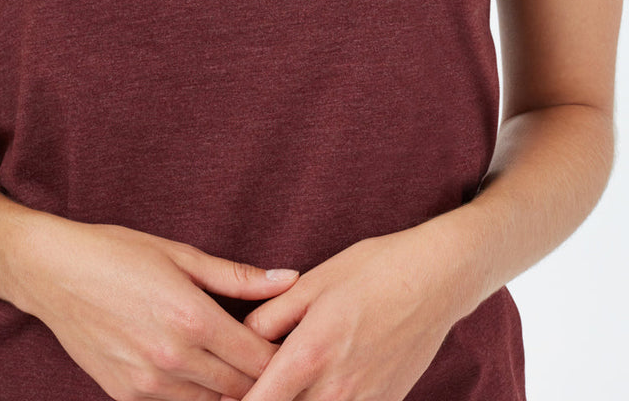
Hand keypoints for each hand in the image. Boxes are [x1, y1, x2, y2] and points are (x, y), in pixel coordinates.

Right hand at [11, 215, 299, 400]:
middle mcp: (172, 357)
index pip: (259, 359)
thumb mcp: (180, 255)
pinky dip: (198, 398)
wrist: (53, 273)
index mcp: (192, 317)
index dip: (285, 358)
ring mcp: (147, 383)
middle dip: (266, 380)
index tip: (297, 348)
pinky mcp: (126, 396)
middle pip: (242, 389)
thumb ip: (238, 276)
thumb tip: (288, 278)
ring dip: (232, 393)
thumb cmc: (117, 253)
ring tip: (244, 371)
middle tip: (281, 364)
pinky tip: (205, 376)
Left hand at [222, 226, 462, 400]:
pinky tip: (318, 387)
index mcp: (310, 354)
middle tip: (248, 386)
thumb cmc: (373, 269)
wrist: (437, 277)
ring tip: (284, 385)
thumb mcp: (313, 282)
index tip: (220, 396)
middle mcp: (337, 388)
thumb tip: (239, 339)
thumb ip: (270, 316)